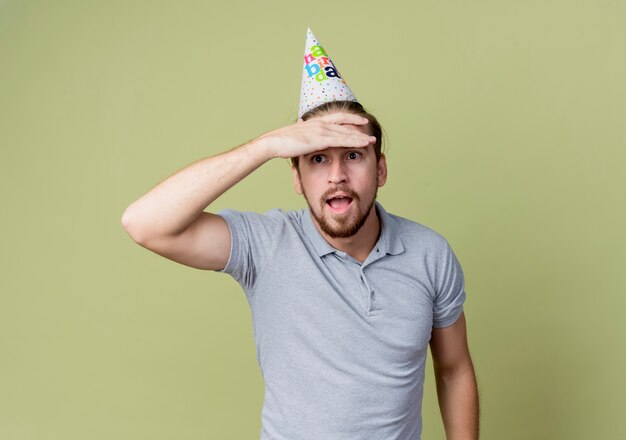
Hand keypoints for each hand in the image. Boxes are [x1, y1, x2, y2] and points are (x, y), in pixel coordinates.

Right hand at [254, 112, 376, 158]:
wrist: (273, 142)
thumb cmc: (280, 140)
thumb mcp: (294, 131)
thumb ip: (301, 127)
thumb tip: (301, 121)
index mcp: (314, 121)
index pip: (336, 117)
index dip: (349, 118)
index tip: (359, 120)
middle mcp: (320, 123)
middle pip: (345, 123)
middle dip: (358, 126)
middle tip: (369, 130)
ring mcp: (322, 131)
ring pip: (346, 133)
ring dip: (360, 137)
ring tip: (372, 140)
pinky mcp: (322, 140)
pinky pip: (343, 141)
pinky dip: (355, 142)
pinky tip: (364, 144)